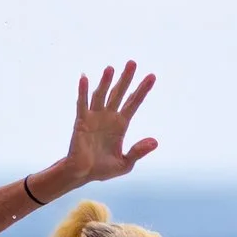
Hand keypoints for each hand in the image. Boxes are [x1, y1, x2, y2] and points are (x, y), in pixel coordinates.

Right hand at [65, 62, 159, 183]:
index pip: (134, 103)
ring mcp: (95, 117)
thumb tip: (155, 141)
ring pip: (101, 95)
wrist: (83, 174)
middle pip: (119, 93)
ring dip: (105, 82)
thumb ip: (138, 151)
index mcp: (121, 124)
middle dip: (126, 78)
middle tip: (132, 62)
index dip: (142, 90)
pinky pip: (82, 104)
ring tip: (111, 68)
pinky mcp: (81, 121)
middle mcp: (109, 116)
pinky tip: (85, 78)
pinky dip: (83, 91)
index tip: (152, 76)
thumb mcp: (125, 163)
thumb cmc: (103, 169)